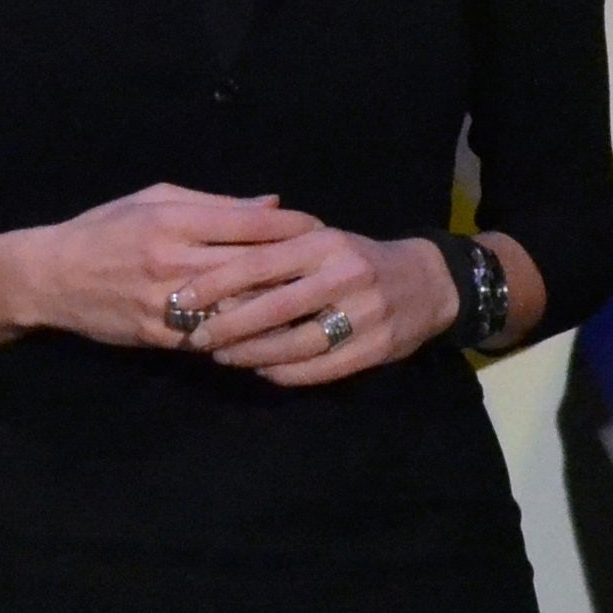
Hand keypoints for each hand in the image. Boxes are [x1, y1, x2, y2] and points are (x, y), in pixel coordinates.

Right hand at [13, 185, 318, 352]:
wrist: (50, 277)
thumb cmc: (104, 228)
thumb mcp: (153, 199)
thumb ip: (215, 204)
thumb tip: (272, 206)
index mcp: (172, 221)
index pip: (245, 224)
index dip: (289, 227)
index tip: (320, 228)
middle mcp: (171, 261)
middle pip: (249, 268)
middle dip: (294, 268)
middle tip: (331, 269)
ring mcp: (165, 302)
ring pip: (237, 309)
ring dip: (277, 309)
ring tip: (313, 306)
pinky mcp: (158, 335)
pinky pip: (213, 338)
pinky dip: (245, 337)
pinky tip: (273, 335)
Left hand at [179, 227, 459, 386]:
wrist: (428, 283)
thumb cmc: (357, 258)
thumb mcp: (321, 239)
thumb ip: (274, 245)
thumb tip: (211, 261)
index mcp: (324, 243)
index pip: (260, 262)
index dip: (218, 282)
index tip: (184, 296)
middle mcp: (345, 276)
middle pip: (275, 307)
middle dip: (229, 325)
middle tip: (194, 336)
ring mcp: (364, 314)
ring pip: (296, 344)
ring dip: (253, 355)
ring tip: (222, 357)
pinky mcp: (375, 349)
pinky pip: (320, 368)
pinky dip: (285, 373)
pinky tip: (261, 371)